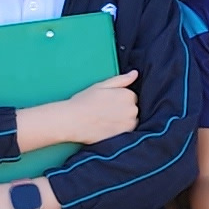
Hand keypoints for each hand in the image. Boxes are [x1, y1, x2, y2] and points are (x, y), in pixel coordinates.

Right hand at [25, 71, 139, 148]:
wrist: (72, 121)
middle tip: (104, 112)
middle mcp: (132, 109)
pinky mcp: (124, 135)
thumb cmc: (84, 101)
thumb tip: (135, 73)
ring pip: (130, 120)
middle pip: (132, 109)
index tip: (107, 103)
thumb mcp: (101, 85)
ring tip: (105, 120)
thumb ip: (121, 79)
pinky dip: (120, 130)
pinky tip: (107, 128)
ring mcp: (130, 123)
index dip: (118, 100)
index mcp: (128, 94)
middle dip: (122, 110)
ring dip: (122, 120)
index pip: (131, 97)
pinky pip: (127, 131)